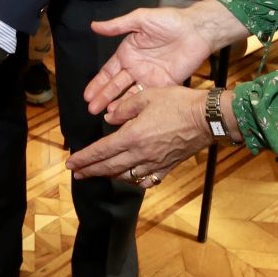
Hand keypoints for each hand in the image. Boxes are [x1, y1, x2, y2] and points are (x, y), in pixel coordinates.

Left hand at [67, 85, 213, 186]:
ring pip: (125, 175)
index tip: (70, 163)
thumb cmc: (178, 103)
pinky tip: (129, 177)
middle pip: (109, 167)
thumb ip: (124, 108)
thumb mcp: (147, 96)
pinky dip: (134, 180)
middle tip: (77, 173)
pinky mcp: (167, 167)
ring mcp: (154, 163)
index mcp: (132, 136)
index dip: (84, 158)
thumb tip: (109, 118)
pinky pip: (146, 180)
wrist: (206, 119)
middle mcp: (140, 154)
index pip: (101, 151)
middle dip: (90, 171)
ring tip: (98, 173)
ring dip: (108, 176)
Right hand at [85, 0, 241, 115]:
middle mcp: (136, 67)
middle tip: (92, 109)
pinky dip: (136, 106)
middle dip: (103, 97)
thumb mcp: (140, 19)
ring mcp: (149, 77)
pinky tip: (127, 114)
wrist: (196, 31)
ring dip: (118, 104)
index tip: (87, 95)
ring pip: (129, 94)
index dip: (98, 83)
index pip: (108, 71)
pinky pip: (147, 97)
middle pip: (116, 85)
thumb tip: (94, 25)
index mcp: (128, 53)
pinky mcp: (163, 85)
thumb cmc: (169, 21)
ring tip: (107, 115)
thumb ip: (117, 25)